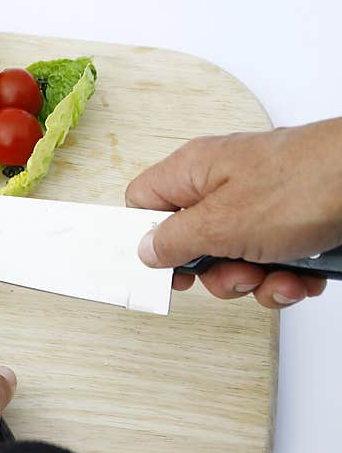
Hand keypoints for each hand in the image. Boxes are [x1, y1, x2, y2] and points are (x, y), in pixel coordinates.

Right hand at [126, 118, 341, 307]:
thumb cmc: (307, 182)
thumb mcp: (223, 223)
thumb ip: (174, 240)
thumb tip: (146, 250)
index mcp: (193, 171)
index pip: (143, 204)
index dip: (146, 240)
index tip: (163, 267)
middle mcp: (222, 185)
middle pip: (190, 243)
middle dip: (214, 272)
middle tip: (234, 272)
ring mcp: (258, 204)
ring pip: (231, 259)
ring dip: (252, 281)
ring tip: (275, 273)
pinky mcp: (289, 223)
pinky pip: (268, 262)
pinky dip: (283, 277)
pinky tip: (300, 275)